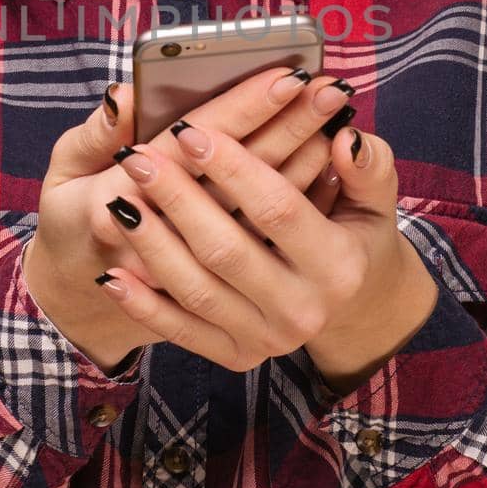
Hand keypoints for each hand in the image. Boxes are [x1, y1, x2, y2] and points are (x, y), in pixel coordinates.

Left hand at [91, 118, 440, 393]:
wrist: (355, 308)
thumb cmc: (355, 235)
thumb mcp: (375, 200)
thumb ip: (369, 166)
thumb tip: (344, 139)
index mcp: (338, 265)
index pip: (277, 210)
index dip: (232, 169)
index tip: (189, 130)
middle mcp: (303, 311)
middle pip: (225, 250)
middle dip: (177, 198)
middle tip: (138, 157)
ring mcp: (267, 340)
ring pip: (195, 291)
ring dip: (151, 244)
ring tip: (119, 198)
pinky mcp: (237, 357)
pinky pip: (180, 332)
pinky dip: (142, 304)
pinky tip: (111, 271)